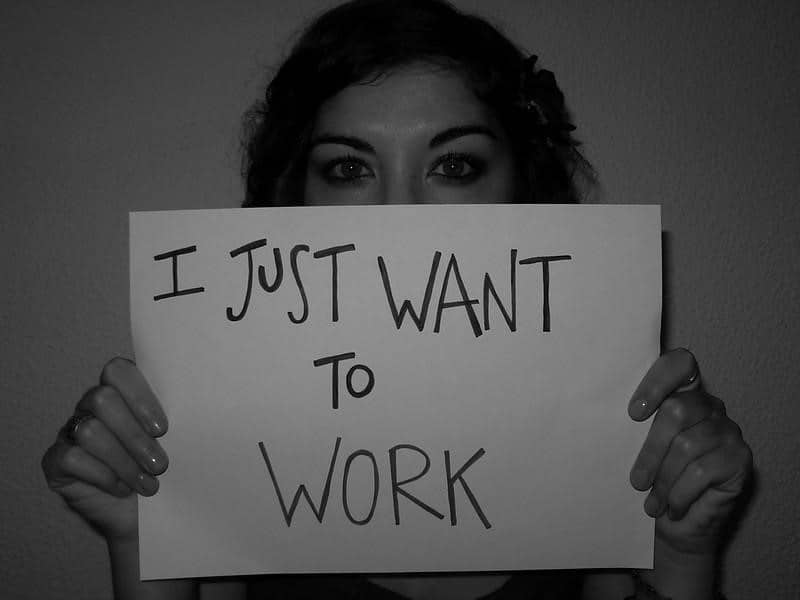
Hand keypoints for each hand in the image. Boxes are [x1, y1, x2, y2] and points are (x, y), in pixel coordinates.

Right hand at [41, 357, 168, 543]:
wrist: (146, 518)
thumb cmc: (162, 472)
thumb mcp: (174, 442)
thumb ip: (171, 419)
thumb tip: (192, 407)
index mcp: (122, 391)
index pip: (119, 371)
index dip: (140, 397)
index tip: (163, 429)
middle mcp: (91, 406)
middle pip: (102, 399)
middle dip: (135, 435)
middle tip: (160, 464)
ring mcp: (70, 431)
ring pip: (89, 430)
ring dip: (124, 461)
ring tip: (149, 484)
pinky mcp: (55, 461)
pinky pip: (71, 457)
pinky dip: (103, 476)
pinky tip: (122, 489)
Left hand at [628, 348, 752, 555]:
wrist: (678, 525)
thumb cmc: (652, 480)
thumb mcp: (635, 448)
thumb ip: (632, 424)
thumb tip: (599, 414)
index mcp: (682, 393)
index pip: (679, 363)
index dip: (656, 382)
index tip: (634, 413)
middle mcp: (709, 405)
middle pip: (677, 410)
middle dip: (650, 450)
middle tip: (636, 481)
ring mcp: (728, 430)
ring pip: (687, 445)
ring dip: (663, 479)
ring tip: (651, 500)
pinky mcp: (740, 457)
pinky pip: (701, 471)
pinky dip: (679, 493)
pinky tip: (671, 507)